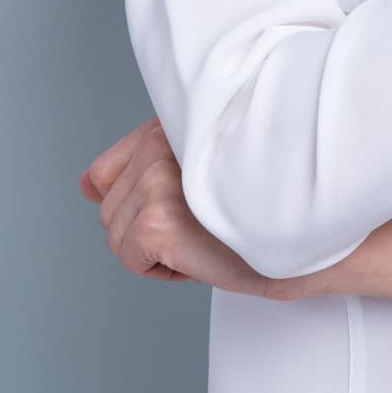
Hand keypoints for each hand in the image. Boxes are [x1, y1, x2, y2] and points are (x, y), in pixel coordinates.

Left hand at [78, 115, 276, 298]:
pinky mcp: (156, 220)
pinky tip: (201, 253)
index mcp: (173, 123)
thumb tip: (84, 186)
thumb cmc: (265, 205)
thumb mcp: (199, 171)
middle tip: (204, 221)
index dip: (134, 199)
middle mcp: (162, 141)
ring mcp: (158, 178)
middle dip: (151, 226)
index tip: (175, 206)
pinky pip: (130, 257)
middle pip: (109, 206)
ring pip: (115, 234)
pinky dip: (163, 269)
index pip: (108, 168)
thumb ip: (141, 168)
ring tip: (205, 234)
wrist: (306, 237)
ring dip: (157, 248)